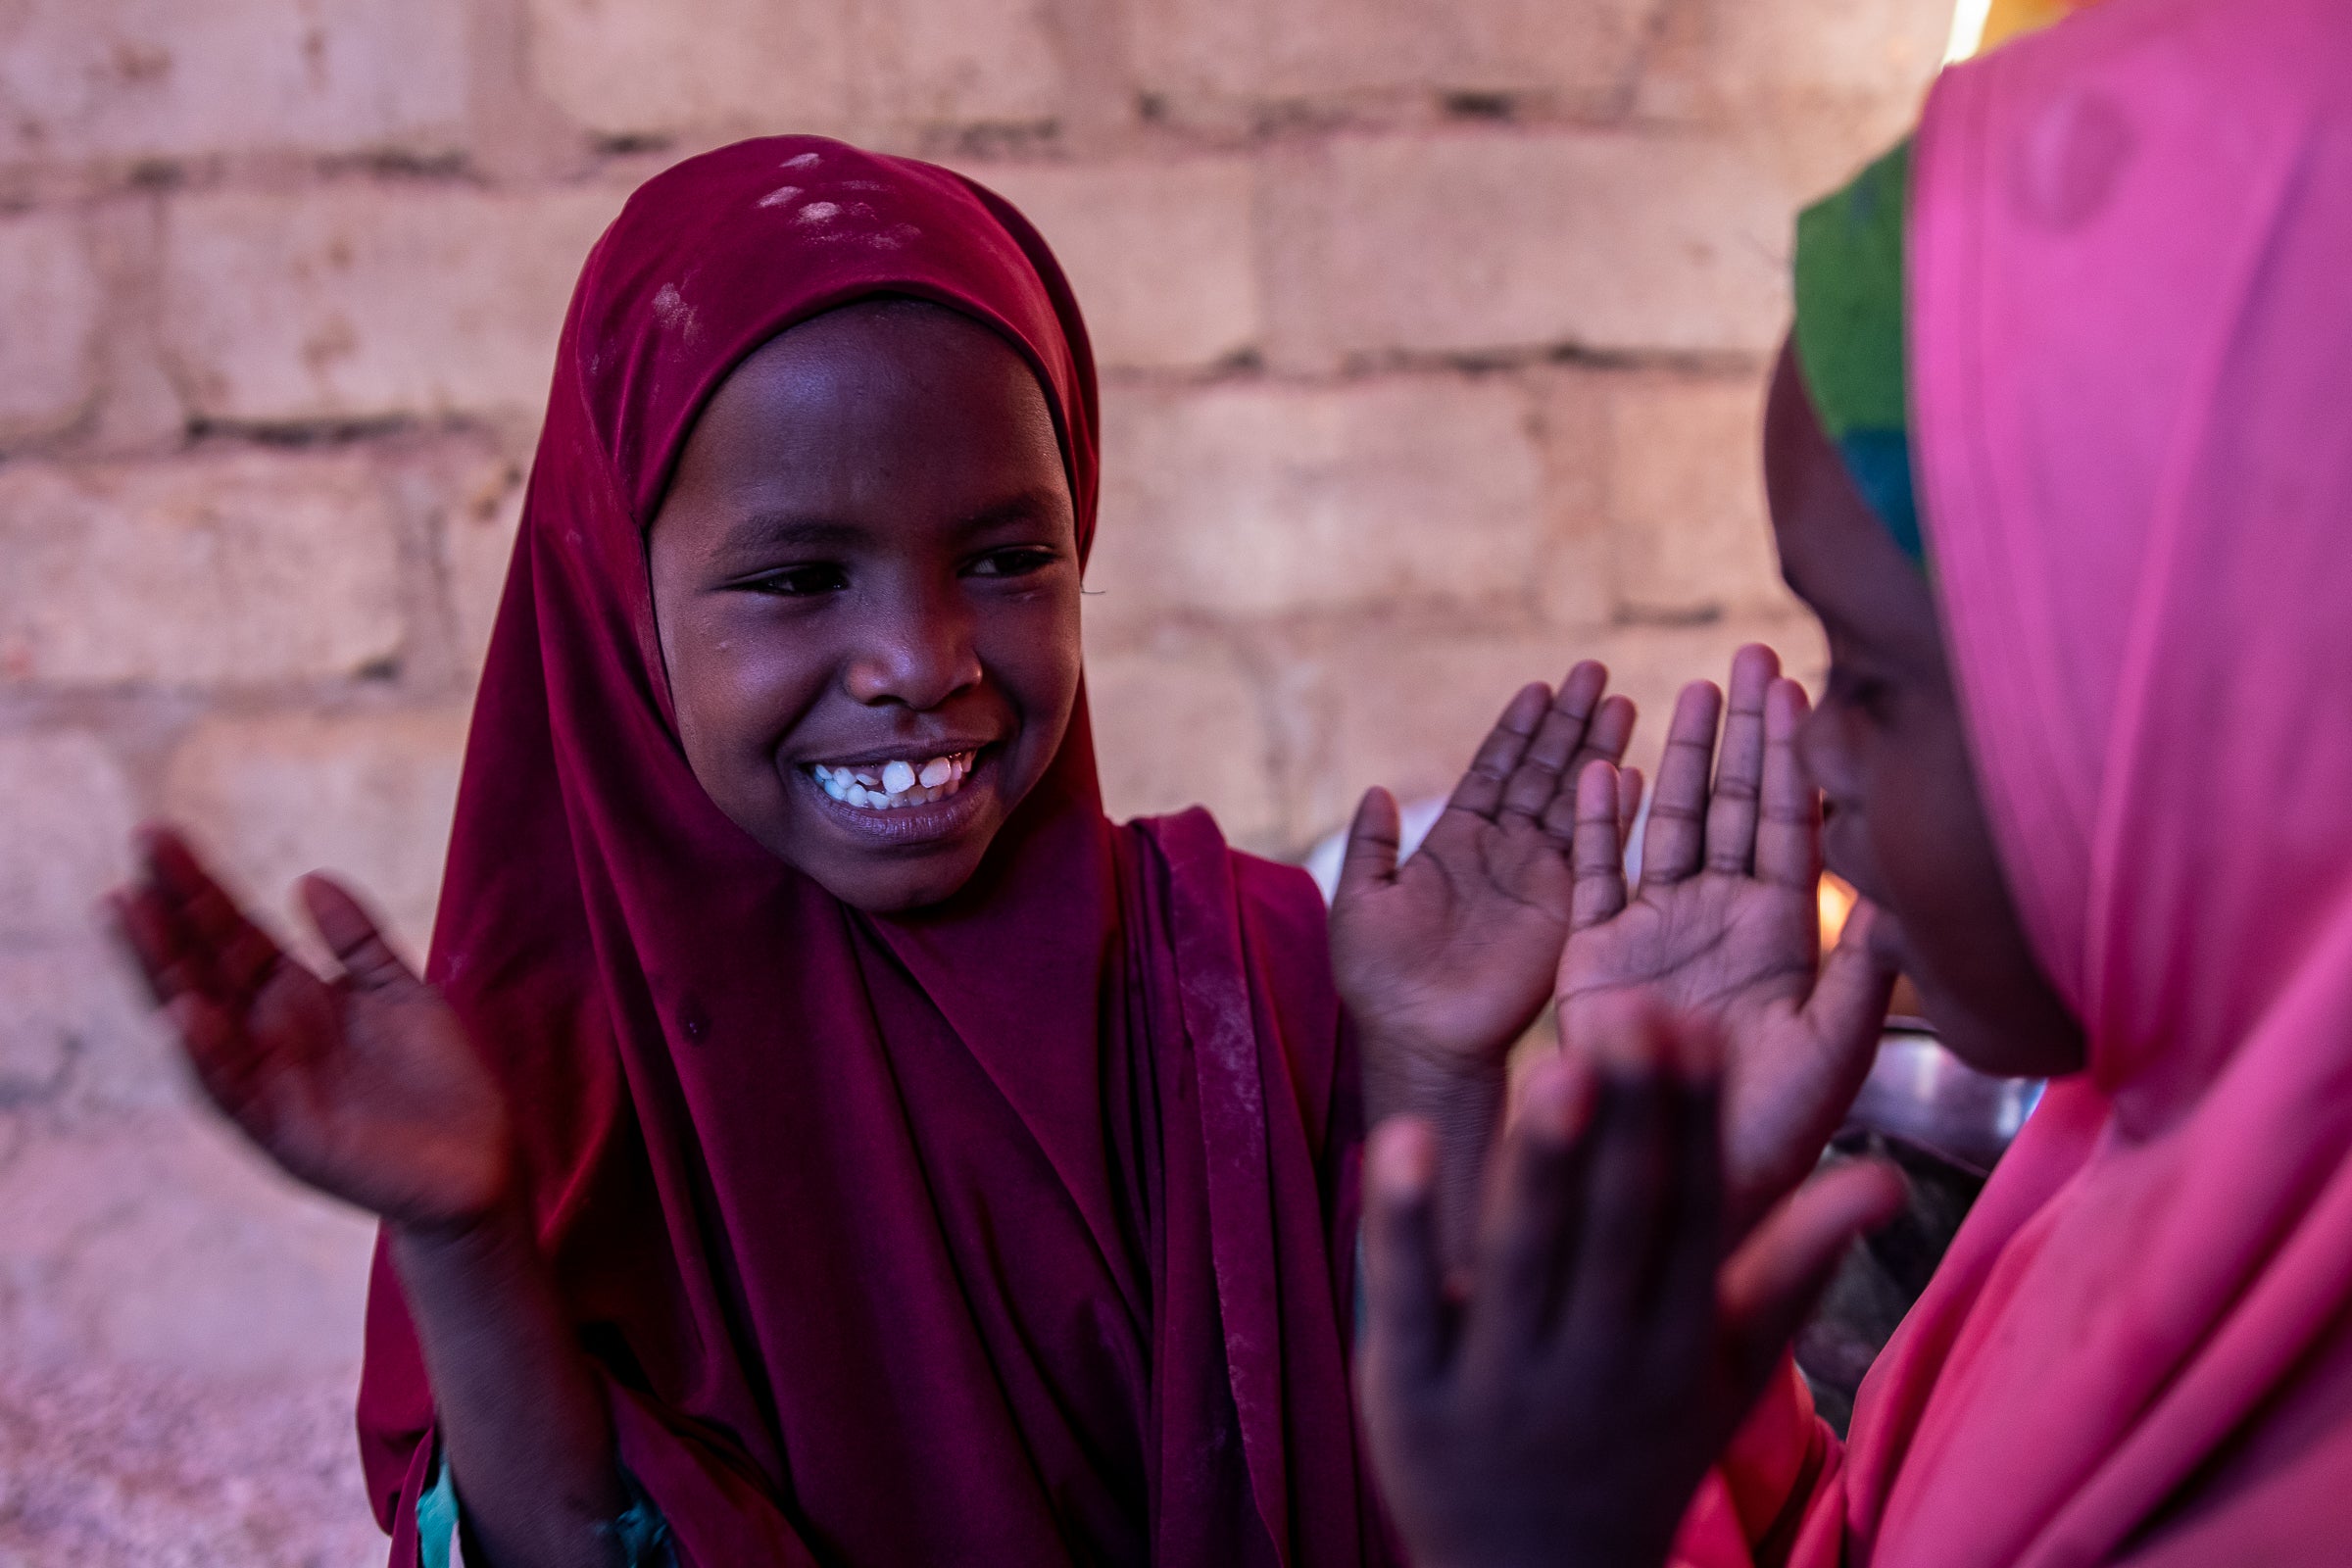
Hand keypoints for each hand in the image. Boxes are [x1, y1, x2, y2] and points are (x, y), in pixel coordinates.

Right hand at [109, 827, 511, 1233]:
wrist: (477, 1161)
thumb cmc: (437, 1078)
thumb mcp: (398, 992)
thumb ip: (356, 940)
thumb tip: (308, 877)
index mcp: (296, 999)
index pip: (233, 934)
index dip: (199, 887)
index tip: (160, 835)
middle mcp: (270, 1037)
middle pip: (205, 966)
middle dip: (168, 914)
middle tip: (133, 856)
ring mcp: (271, 1084)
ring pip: (200, 1021)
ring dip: (162, 970)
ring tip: (130, 914)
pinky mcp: (283, 1134)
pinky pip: (234, 1091)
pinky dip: (208, 1054)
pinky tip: (186, 1013)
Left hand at [1332, 662, 1637, 1084]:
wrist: (1417, 1038)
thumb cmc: (1379, 980)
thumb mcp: (1360, 900)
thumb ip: (1371, 845)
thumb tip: (1376, 791)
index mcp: (1455, 844)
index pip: (1493, 771)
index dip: (1516, 729)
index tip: (1541, 686)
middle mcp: (1503, 853)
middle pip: (1541, 772)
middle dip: (1568, 722)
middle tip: (1595, 670)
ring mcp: (1537, 879)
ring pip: (1571, 800)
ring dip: (1597, 750)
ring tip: (1621, 699)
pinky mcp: (1562, 909)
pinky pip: (1590, 850)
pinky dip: (1611, 812)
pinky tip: (1632, 771)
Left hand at [1358, 999, 1901, 1567]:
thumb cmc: (1639, 1448)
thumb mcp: (1725, 1373)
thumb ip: (1794, 1267)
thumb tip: (1887, 1179)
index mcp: (1676, 1346)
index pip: (1690, 1219)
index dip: (1692, 1122)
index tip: (1694, 1025)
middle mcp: (1598, 1363)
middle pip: (1615, 1229)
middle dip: (1625, 1124)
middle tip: (1628, 1015)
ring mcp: (1501, 1382)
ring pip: (1524, 1260)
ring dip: (1539, 1165)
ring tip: (1552, 1067)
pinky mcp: (1409, 1396)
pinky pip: (1408, 1300)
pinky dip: (1405, 1225)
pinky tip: (1401, 1139)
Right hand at [1559, 645, 1897, 1237]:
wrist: (1680, 1182)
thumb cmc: (1772, 1132)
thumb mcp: (1834, 1052)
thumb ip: (1867, 975)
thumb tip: (1905, 890)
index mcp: (1782, 932)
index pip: (1792, 823)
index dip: (1795, 755)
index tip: (1802, 684)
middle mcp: (1719, 917)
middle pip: (1731, 803)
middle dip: (1742, 730)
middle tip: (1750, 652)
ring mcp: (1656, 929)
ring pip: (1666, 823)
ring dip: (1674, 757)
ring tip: (1685, 691)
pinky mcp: (1594, 953)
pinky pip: (1593, 875)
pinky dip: (1595, 826)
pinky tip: (1600, 773)